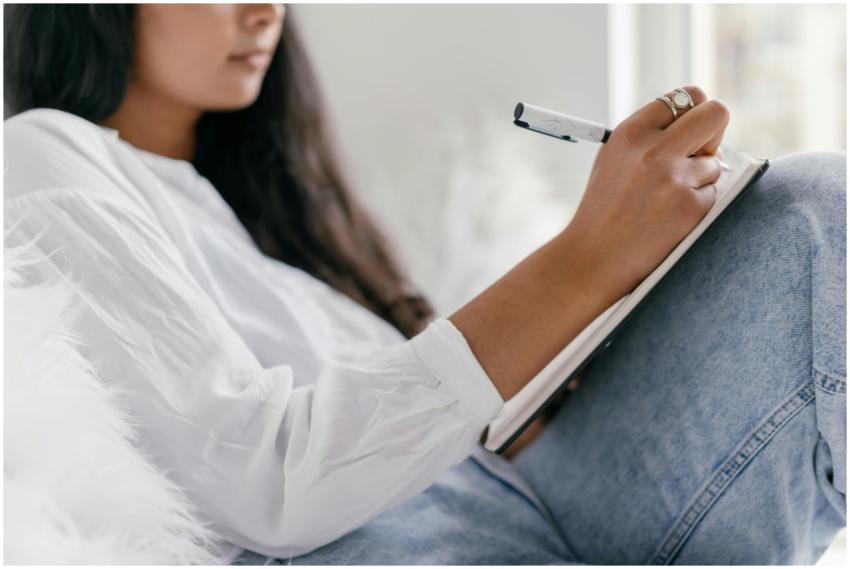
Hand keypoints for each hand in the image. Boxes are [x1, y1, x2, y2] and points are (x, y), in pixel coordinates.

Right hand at [560, 86, 729, 301]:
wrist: (592, 256)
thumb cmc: (603, 209)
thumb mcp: (613, 159)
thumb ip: (649, 137)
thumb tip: (694, 122)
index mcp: (631, 132)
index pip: (685, 96)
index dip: (693, 114)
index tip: (690, 130)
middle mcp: (653, 150)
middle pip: (715, 113)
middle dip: (715, 131)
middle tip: (701, 151)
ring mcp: (674, 178)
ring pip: (715, 162)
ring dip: (699, 179)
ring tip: (664, 200)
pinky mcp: (690, 207)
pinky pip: (712, 194)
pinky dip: (696, 205)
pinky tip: (667, 218)